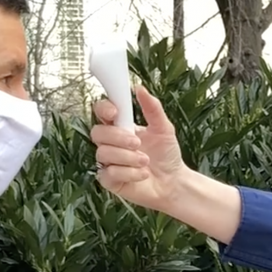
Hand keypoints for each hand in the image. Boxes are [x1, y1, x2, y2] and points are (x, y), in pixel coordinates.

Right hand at [90, 87, 187, 210]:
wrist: (173, 182)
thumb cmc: (167, 155)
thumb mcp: (164, 128)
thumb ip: (152, 109)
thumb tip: (140, 88)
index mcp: (120, 127)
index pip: (101, 112)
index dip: (103, 109)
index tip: (115, 113)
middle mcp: (111, 143)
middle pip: (97, 133)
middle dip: (117, 137)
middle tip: (137, 143)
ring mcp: (108, 162)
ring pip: (103, 153)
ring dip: (127, 157)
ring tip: (145, 161)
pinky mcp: (110, 181)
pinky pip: (109, 174)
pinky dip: (129, 173)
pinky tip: (143, 174)